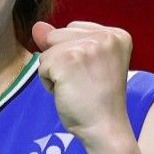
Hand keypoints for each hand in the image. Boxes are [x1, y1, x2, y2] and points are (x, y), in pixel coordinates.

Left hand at [32, 20, 133, 146]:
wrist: (105, 128)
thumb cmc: (97, 100)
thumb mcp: (84, 63)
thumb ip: (62, 41)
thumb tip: (37, 26)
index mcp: (116, 35)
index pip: (73, 28)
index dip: (73, 53)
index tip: (92, 74)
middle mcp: (105, 36)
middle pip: (58, 35)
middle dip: (61, 60)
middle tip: (83, 82)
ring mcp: (86, 46)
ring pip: (47, 51)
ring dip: (54, 72)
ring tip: (75, 88)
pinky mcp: (67, 59)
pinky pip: (42, 66)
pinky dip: (48, 83)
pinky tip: (67, 92)